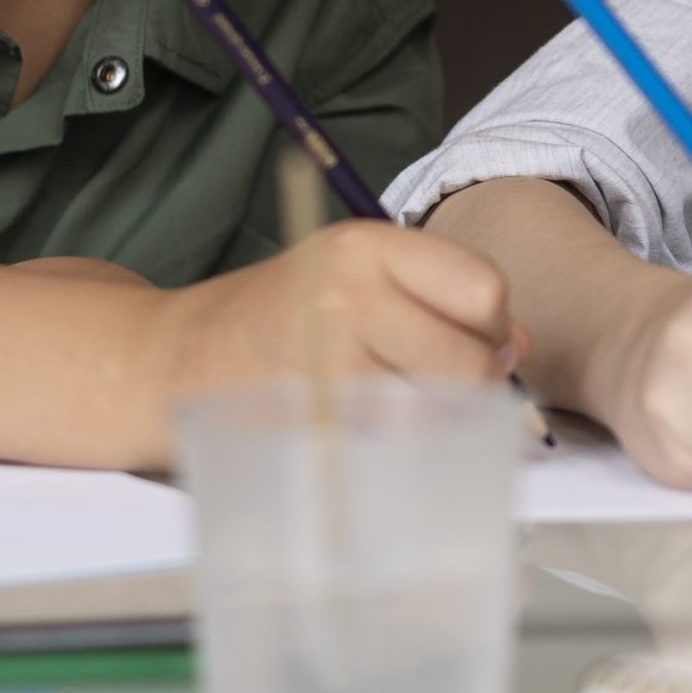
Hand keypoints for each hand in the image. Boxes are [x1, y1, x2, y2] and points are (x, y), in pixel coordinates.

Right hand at [148, 221, 526, 408]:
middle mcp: (348, 294)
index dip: (491, 327)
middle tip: (438, 387)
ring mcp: (326, 359)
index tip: (471, 342)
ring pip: (437, 409)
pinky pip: (392, 445)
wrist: (171, 358)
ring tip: (396, 405)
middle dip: (473, 384)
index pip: (483, 288)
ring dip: (435, 420)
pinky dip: (396, 447)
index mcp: (367, 245)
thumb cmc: (278, 317)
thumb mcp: (355, 277)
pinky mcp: (309, 418)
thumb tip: (520, 347)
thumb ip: (440, 298)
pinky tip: (369, 431)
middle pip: (470, 360)